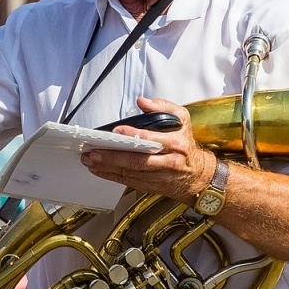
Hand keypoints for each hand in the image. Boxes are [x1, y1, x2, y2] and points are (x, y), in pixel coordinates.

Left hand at [80, 97, 214, 200]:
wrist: (198, 176)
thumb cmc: (186, 144)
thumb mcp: (182, 119)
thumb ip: (163, 107)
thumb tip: (142, 102)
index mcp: (176, 143)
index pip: (151, 139)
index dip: (133, 135)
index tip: (116, 131)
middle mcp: (169, 161)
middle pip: (137, 160)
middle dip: (113, 157)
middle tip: (94, 152)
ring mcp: (160, 176)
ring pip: (130, 173)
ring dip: (108, 167)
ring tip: (90, 160)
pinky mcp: (152, 186)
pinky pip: (129, 181)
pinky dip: (112, 176)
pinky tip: (99, 170)